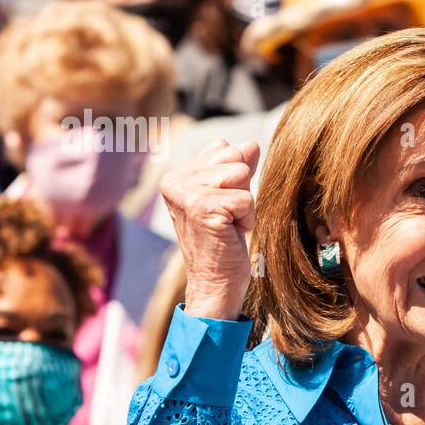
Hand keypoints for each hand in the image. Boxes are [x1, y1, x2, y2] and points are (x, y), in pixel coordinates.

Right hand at [161, 139, 258, 321]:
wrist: (215, 282)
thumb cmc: (224, 240)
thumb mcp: (230, 197)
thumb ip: (238, 168)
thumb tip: (251, 143)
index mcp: (177, 175)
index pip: (223, 147)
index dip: (235, 177)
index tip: (222, 205)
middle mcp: (174, 181)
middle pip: (234, 157)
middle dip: (242, 188)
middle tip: (226, 217)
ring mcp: (186, 194)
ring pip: (240, 174)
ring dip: (245, 204)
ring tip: (228, 224)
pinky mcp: (201, 208)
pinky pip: (246, 197)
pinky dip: (247, 218)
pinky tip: (231, 233)